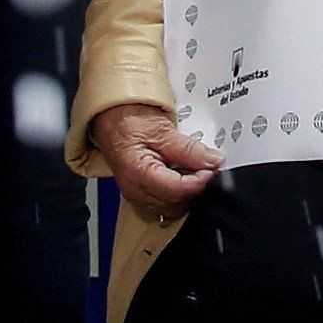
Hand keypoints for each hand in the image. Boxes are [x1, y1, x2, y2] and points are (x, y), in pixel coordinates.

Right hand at [92, 104, 221, 215]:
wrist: (109, 115)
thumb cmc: (126, 118)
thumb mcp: (161, 129)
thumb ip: (189, 149)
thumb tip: (213, 161)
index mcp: (138, 174)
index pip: (178, 190)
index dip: (201, 180)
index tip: (213, 167)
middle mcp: (135, 190)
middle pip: (176, 204)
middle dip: (195, 188)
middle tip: (208, 167)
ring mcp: (136, 193)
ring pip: (172, 207)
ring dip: (187, 192)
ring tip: (195, 169)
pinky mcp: (140, 192)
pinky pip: (164, 202)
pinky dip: (178, 192)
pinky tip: (183, 175)